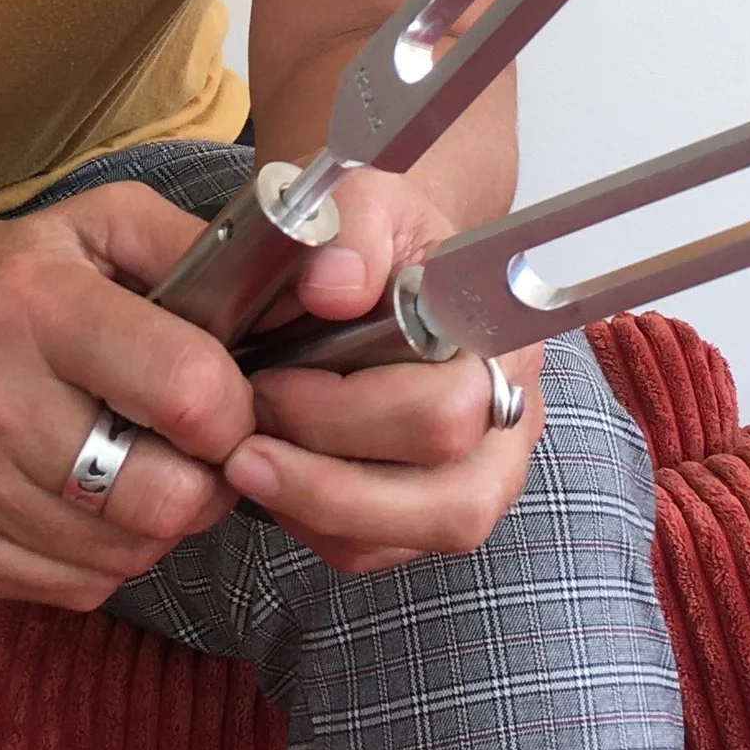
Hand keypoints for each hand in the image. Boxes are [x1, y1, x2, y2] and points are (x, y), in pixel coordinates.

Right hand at [0, 185, 257, 610]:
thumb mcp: (95, 226)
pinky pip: (74, 588)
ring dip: (156, 521)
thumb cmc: (2, 282)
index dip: (236, 410)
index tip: (226, 402)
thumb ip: (198, 249)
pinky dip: (101, 556)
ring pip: (127, 555)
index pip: (187, 393)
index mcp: (30, 303)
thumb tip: (309, 285)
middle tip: (195, 451)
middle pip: (165, 499)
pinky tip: (81, 502)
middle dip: (206, 482)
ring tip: (135, 468)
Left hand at [225, 166, 542, 576]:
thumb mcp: (362, 199)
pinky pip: (374, 550)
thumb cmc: (372, 236)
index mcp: (500, 341)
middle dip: (325, 470)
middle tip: (243, 426)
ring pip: (412, 536)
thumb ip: (351, 224)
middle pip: (447, 495)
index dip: (355, 412)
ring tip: (241, 460)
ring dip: (314, 507)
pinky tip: (268, 474)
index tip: (270, 381)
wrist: (372, 258)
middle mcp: (509, 420)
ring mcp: (478, 475)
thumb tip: (333, 286)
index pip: (454, 409)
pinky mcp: (426, 511)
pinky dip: (311, 522)